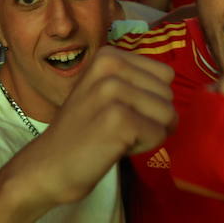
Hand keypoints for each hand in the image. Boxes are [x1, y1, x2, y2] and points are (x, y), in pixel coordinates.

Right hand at [13, 47, 174, 205]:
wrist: (49, 166)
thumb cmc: (82, 132)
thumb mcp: (104, 91)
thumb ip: (135, 81)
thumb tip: (175, 88)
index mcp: (108, 56)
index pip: (165, 74)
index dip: (150, 99)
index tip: (120, 111)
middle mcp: (110, 67)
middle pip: (168, 95)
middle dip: (151, 117)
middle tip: (116, 127)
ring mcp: (113, 92)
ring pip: (168, 115)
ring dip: (148, 133)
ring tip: (116, 136)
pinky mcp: (119, 119)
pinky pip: (159, 134)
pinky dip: (143, 147)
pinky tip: (114, 147)